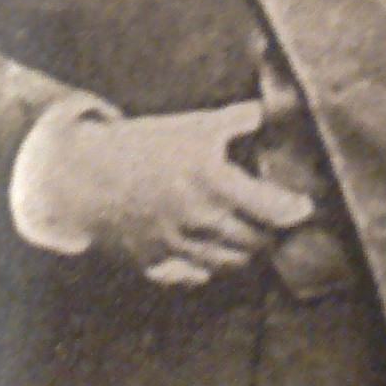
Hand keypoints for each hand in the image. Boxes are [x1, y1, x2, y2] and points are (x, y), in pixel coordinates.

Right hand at [24, 100, 314, 285]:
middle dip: (270, 232)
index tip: (302, 207)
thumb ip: (235, 119)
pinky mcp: (156, 262)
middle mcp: (200, 218)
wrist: (83, 173)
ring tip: (249, 235)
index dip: (295, 210)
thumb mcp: (191, 124)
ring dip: (245, 251)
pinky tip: (211, 250)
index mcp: (213, 180)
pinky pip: (194, 275)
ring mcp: (178, 245)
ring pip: (230, 262)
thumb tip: (268, 110)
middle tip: (275, 220)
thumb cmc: (142, 143)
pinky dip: (208, 266)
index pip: (274, 209)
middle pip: (256, 240)